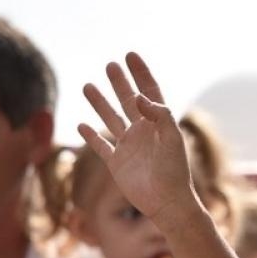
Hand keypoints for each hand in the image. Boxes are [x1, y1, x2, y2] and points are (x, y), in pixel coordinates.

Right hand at [79, 53, 196, 223]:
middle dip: (120, 83)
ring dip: (100, 103)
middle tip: (110, 65)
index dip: (141, 73)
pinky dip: (90, 136)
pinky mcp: (117, 163)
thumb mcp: (172, 138)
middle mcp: (142, 131)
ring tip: (88, 85)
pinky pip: (101, 146)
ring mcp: (128, 146)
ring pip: (110, 119)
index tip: (130, 55)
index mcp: (158, 123)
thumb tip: (138, 97)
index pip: (149, 92)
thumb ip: (159, 115)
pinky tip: (81, 124)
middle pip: (128, 101)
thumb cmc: (174, 170)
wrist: (166, 202)